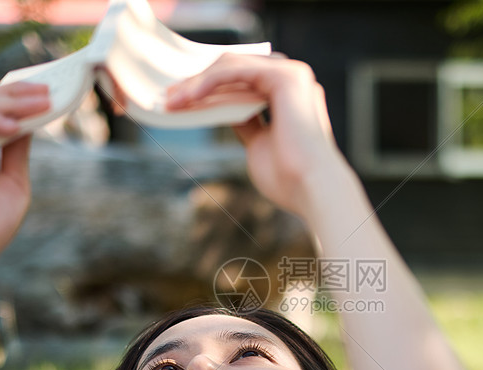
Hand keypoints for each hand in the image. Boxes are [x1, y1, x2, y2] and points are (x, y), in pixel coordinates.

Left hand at [165, 54, 346, 217]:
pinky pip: (236, 70)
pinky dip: (209, 81)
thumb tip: (224, 113)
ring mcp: (291, 75)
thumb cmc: (289, 179)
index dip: (211, 88)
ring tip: (173, 99)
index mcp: (289, 96)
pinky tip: (190, 96)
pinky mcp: (285, 76)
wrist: (312, 189)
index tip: (182, 101)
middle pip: (235, 70)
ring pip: (232, 66)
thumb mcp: (257, 145)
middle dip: (199, 82)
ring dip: (198, 82)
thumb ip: (244, 124)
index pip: (243, 82)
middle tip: (170, 97)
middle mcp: (293, 80)